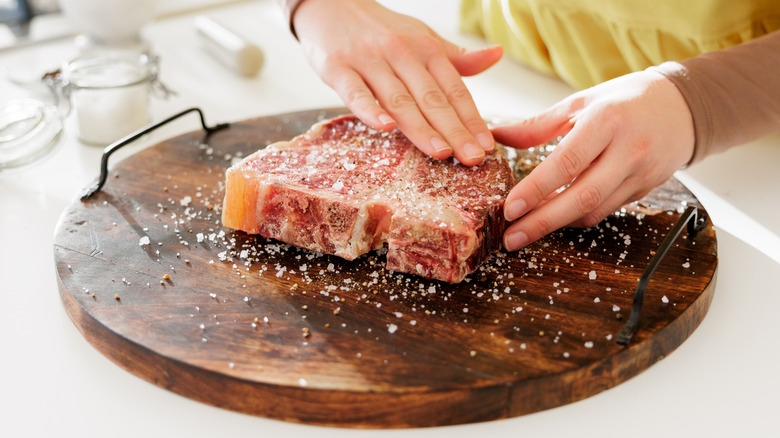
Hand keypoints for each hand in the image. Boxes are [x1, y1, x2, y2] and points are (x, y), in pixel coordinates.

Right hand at [293, 0, 502, 165]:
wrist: (330, 4)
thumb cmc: (381, 31)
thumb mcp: (422, 37)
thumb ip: (455, 57)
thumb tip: (496, 55)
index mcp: (426, 49)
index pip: (454, 89)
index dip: (472, 119)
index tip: (487, 147)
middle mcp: (402, 53)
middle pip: (432, 98)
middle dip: (454, 131)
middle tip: (472, 159)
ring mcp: (369, 60)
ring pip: (399, 99)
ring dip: (421, 127)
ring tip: (440, 152)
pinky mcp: (338, 67)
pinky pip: (356, 92)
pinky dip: (370, 110)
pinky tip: (386, 128)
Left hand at [495, 70, 694, 250]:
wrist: (684, 107)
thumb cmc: (626, 99)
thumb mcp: (581, 101)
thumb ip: (538, 125)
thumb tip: (497, 136)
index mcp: (607, 121)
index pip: (567, 162)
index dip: (536, 189)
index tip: (510, 208)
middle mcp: (627, 151)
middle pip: (582, 197)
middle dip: (542, 222)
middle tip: (510, 238)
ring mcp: (640, 174)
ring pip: (594, 211)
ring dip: (556, 224)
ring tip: (524, 231)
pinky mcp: (644, 190)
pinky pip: (605, 210)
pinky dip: (576, 217)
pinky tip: (554, 217)